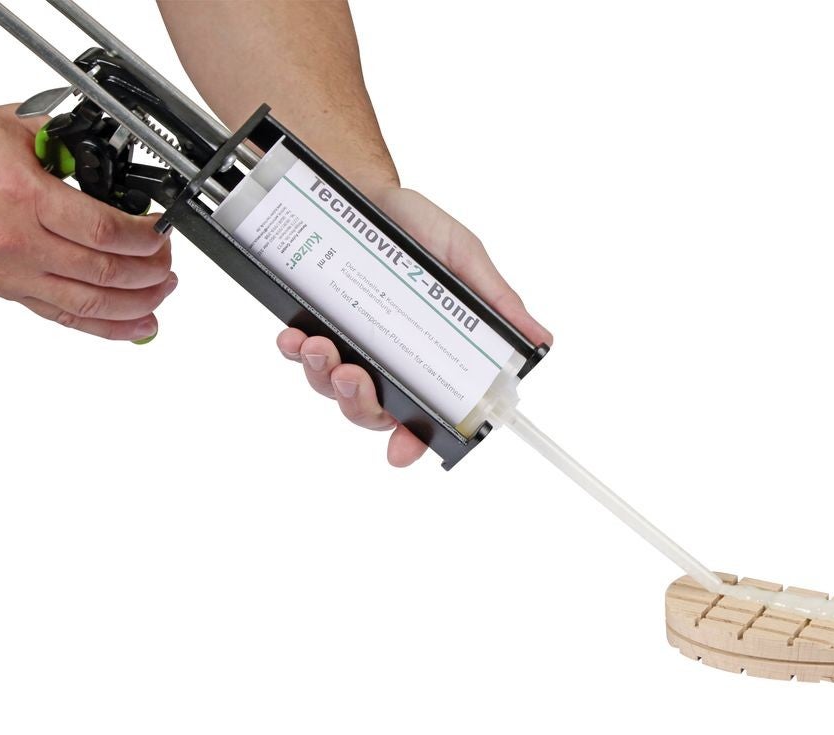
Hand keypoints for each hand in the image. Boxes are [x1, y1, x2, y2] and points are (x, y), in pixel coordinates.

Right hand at [0, 104, 176, 340]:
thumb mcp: (4, 128)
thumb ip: (57, 137)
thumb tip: (100, 142)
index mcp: (25, 199)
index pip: (104, 231)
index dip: (145, 236)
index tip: (162, 229)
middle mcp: (20, 244)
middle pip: (105, 272)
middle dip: (151, 269)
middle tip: (167, 257)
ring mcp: (15, 274)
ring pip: (91, 303)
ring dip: (139, 302)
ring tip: (163, 288)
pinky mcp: (11, 291)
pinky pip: (66, 317)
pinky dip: (108, 328)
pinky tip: (139, 325)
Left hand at [276, 186, 552, 466]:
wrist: (364, 189)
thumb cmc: (418, 227)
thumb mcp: (463, 258)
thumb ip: (495, 301)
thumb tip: (540, 339)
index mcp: (426, 354)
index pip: (422, 415)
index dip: (412, 443)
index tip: (401, 451)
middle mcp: (386, 358)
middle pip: (371, 412)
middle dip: (359, 404)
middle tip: (352, 377)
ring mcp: (347, 345)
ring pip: (332, 388)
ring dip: (323, 377)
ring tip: (320, 347)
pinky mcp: (312, 325)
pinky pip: (298, 354)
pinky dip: (294, 350)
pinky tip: (294, 335)